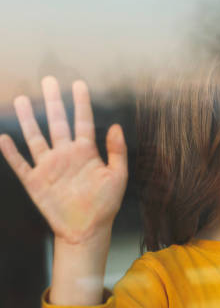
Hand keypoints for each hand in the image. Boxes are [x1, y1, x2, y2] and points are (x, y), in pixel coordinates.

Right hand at [0, 76, 127, 244]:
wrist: (87, 230)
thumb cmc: (105, 204)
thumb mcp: (118, 176)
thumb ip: (117, 151)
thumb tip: (116, 126)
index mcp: (86, 151)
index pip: (82, 121)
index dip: (81, 103)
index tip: (79, 84)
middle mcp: (66, 154)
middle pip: (57, 122)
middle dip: (53, 101)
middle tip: (49, 80)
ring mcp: (49, 166)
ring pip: (36, 137)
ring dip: (29, 119)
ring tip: (23, 99)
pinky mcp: (35, 182)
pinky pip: (21, 164)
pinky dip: (12, 152)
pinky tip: (4, 137)